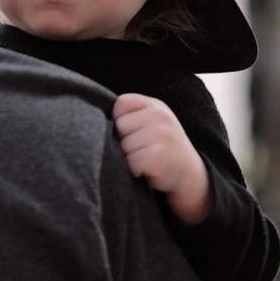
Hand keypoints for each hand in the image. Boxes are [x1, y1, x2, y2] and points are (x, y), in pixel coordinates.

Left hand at [113, 93, 210, 224]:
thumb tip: (91, 119)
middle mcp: (160, 117)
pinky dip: (134, 170)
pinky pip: (129, 163)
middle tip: (141, 149)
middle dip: (123, 141)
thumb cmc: (161, 149)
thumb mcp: (151, 123)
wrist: (188, 175)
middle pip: (118, 127)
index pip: (120, 105)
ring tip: (144, 160)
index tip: (134, 132)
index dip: (120, 122)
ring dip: (128, 158)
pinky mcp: (156, 156)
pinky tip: (147, 170)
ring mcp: (160, 135)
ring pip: (122, 146)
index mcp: (155, 106)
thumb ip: (130, 116)